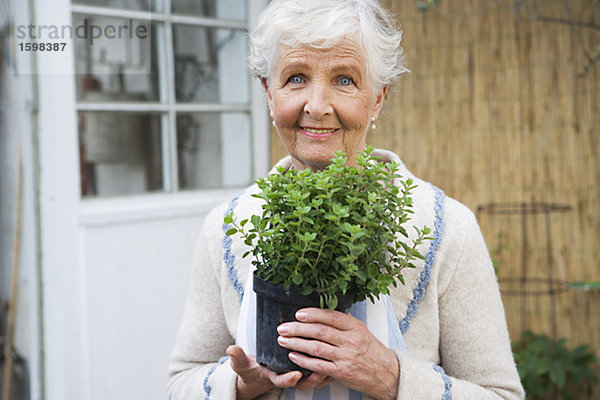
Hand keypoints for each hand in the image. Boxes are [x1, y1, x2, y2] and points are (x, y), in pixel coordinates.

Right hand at [226, 345, 333, 398]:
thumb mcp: (241, 364)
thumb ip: (237, 358)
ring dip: (323, 368)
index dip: (289, 379)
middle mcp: (289, 376)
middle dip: (313, 374)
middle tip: (320, 369)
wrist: (258, 373)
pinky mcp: (306, 366)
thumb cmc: (251, 369)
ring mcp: (299, 372)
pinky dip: (327, 362)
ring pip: (315, 375)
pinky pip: (320, 368)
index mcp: (275, 377)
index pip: (282, 380)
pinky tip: (332, 349)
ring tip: (330, 359)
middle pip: (304, 381)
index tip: (295, 375)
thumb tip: (230, 349)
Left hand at [276, 308, 399, 399]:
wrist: (387, 374)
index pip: (331, 316)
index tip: (298, 313)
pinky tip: (293, 356)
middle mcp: (351, 341)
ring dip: (297, 343)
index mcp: (355, 327)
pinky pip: (319, 365)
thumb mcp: (363, 331)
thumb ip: (345, 323)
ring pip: (317, 347)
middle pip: (320, 331)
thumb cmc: (372, 351)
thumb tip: (325, 312)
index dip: (313, 314)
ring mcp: (346, 357)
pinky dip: (304, 360)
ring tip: (283, 340)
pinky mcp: (342, 372)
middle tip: (283, 327)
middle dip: (298, 328)